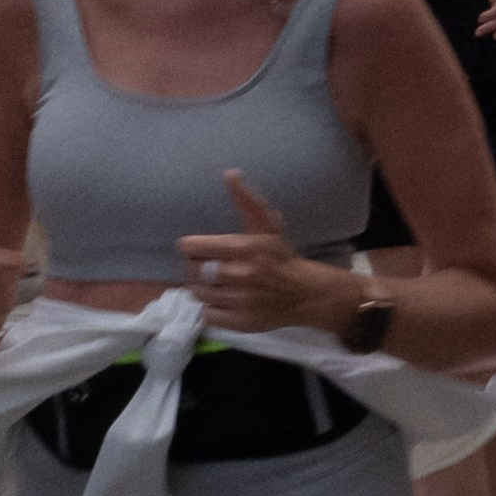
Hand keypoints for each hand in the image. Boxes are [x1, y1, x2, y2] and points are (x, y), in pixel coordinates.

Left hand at [178, 170, 332, 332]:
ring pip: (198, 293)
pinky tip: (221, 299)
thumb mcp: (267, 224)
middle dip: (194, 267)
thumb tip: (230, 173)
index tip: (197, 248)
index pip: (192, 248)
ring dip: (201, 287)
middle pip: (192, 271)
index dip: (190, 247)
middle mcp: (241, 275)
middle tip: (204, 266)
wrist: (305, 293)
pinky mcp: (241, 322)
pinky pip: (208, 315)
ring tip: (213, 282)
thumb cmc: (280, 256)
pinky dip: (210, 308)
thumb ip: (246, 200)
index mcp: (244, 247)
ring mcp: (241, 301)